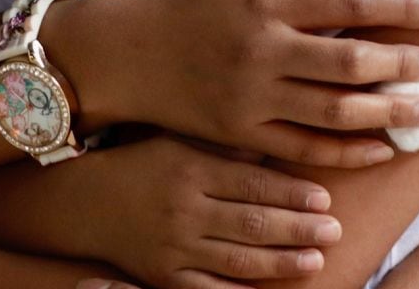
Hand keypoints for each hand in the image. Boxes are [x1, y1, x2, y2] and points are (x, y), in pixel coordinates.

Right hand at [49, 0, 418, 167]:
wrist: (126, 56)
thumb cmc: (186, 5)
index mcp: (266, 4)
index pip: (350, 5)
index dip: (402, 11)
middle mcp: (263, 51)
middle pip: (349, 62)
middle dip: (404, 66)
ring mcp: (252, 98)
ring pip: (334, 112)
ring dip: (388, 113)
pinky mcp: (241, 135)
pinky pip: (304, 149)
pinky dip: (346, 152)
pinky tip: (380, 149)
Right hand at [72, 136, 342, 288]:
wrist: (84, 201)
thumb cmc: (141, 163)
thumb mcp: (180, 142)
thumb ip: (227, 147)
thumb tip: (281, 142)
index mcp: (191, 169)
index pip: (253, 184)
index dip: (293, 193)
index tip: (325, 198)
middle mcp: (183, 209)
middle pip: (253, 223)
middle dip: (299, 228)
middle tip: (334, 230)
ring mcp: (174, 247)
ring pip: (239, 259)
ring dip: (282, 261)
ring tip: (315, 259)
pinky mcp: (163, 276)